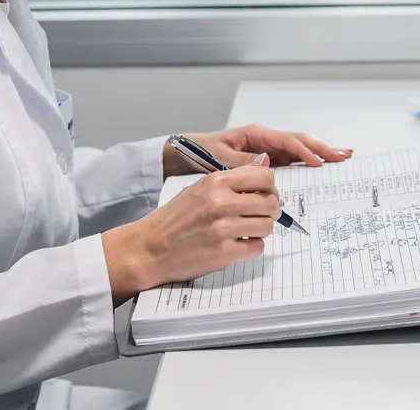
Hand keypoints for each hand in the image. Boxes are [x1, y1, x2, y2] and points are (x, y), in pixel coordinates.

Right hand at [102, 155, 279, 301]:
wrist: (149, 248)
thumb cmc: (173, 219)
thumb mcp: (200, 188)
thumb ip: (233, 179)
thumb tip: (264, 166)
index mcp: (215, 182)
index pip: (263, 176)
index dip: (269, 186)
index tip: (265, 193)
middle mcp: (220, 203)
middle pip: (270, 202)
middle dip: (270, 209)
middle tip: (262, 214)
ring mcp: (223, 229)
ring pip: (267, 226)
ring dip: (261, 229)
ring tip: (246, 230)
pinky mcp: (224, 253)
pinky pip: (257, 247)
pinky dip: (252, 246)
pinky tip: (239, 244)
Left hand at [163, 123, 351, 177]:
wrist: (185, 154)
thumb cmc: (200, 152)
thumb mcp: (218, 158)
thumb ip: (242, 161)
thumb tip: (266, 162)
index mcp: (255, 134)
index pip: (287, 141)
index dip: (305, 150)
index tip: (319, 161)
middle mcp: (264, 140)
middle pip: (299, 142)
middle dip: (321, 148)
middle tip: (342, 156)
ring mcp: (267, 149)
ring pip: (298, 150)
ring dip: (319, 153)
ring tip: (340, 157)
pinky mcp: (265, 160)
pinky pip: (290, 160)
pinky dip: (307, 162)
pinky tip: (321, 166)